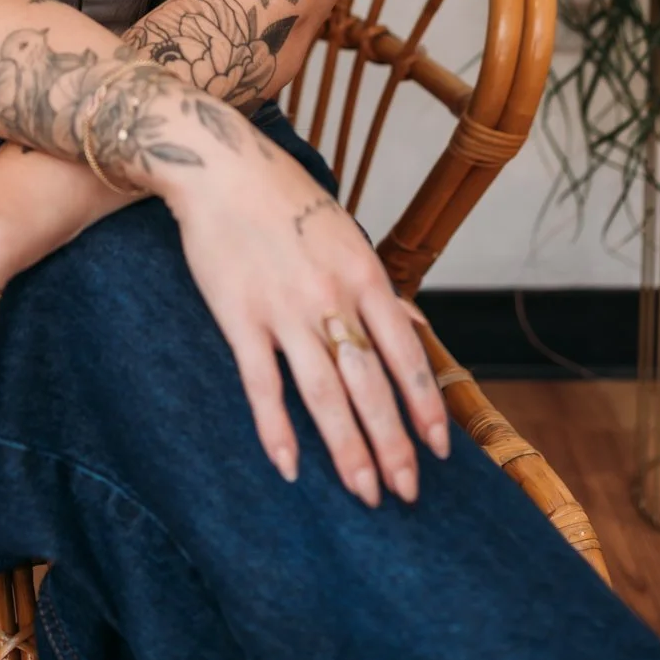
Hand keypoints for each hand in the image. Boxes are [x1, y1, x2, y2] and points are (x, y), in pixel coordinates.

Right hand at [161, 130, 449, 506]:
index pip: (405, 354)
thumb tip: (415, 327)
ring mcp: (284, 309)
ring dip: (348, 449)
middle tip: (407, 493)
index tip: (439, 450)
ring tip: (365, 493)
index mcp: (363, 273)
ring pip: (323, 394)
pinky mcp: (239, 317)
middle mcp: (331, 296)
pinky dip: (276, 429)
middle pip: (369, 385)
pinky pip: (261, 384)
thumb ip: (378, 287)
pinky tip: (289, 467)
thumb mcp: (345, 232)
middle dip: (392, 444)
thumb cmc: (286, 197)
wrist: (220, 166)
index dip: (425, 405)